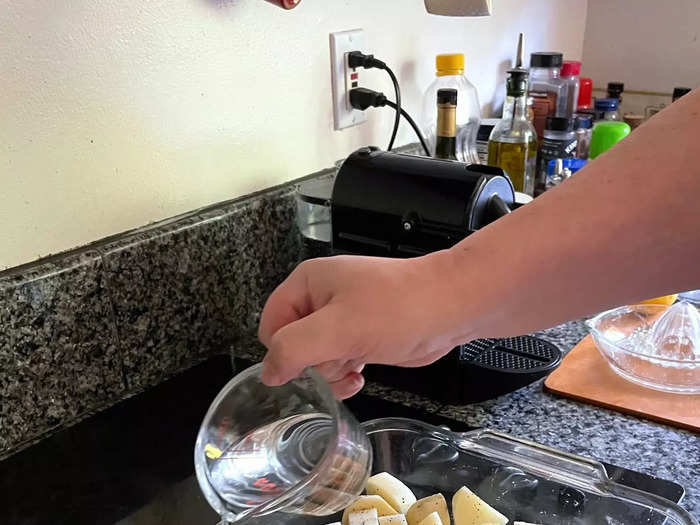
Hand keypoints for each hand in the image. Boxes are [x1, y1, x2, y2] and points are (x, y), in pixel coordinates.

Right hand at [258, 252, 473, 398]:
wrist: (450, 308)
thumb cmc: (397, 308)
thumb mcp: (339, 327)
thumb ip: (295, 348)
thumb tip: (268, 372)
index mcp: (307, 283)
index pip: (271, 324)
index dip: (283, 350)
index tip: (307, 365)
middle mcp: (320, 300)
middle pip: (293, 345)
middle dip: (314, 362)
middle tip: (341, 356)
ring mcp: (342, 320)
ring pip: (315, 359)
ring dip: (332, 371)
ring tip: (356, 363)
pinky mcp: (360, 338)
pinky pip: (337, 363)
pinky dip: (346, 374)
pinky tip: (361, 374)